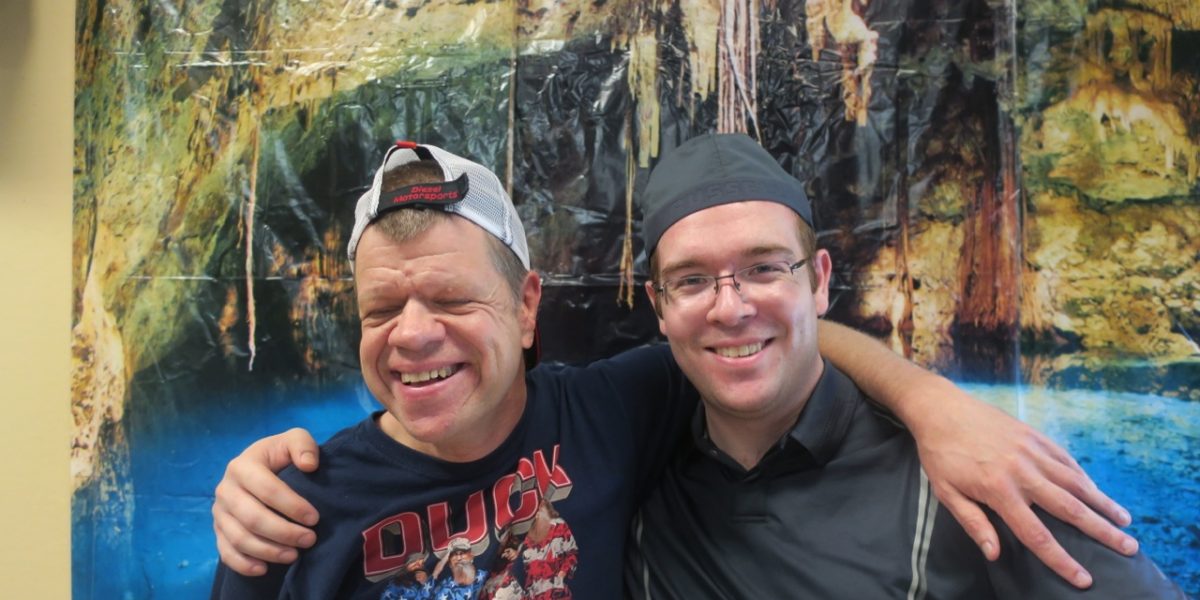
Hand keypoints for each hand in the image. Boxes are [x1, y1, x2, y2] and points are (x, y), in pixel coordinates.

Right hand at [212, 428, 320, 574]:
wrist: (259, 466)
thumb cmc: (279, 456)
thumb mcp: (293, 440)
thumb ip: (303, 445)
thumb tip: (309, 465)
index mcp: (242, 466)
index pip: (267, 489)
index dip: (292, 506)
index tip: (315, 518)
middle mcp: (225, 489)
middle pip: (252, 518)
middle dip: (283, 532)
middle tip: (310, 540)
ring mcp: (219, 512)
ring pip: (239, 538)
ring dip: (268, 551)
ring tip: (294, 555)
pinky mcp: (218, 530)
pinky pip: (226, 552)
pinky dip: (243, 564)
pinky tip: (264, 569)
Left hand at [908, 376, 1137, 588]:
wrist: (940, 408)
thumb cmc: (940, 454)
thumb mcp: (946, 492)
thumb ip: (973, 523)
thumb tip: (995, 554)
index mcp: (999, 491)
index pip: (1037, 534)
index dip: (1062, 560)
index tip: (1083, 578)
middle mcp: (1022, 472)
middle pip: (1070, 508)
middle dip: (1101, 531)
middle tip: (1129, 548)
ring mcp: (1031, 451)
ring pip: (1075, 482)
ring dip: (1102, 502)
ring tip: (1124, 521)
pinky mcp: (1034, 436)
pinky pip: (1065, 460)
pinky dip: (1083, 476)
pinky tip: (1095, 490)